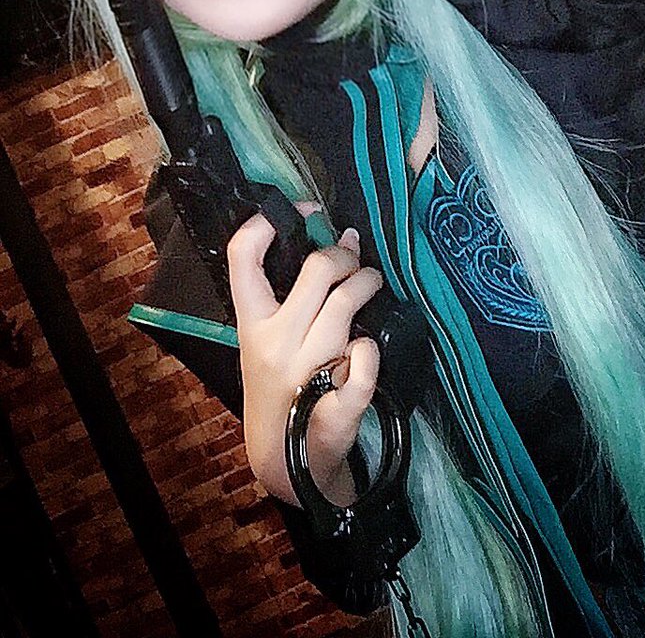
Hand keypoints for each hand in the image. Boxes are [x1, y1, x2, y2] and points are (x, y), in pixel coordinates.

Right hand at [227, 206, 381, 506]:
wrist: (285, 465)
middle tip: (355, 260)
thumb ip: (294, 296)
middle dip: (346, 254)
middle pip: (317, 270)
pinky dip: (372, 348)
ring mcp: (306, 372)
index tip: (304, 210)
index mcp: (251, 326)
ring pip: (348, 305)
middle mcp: (276, 343)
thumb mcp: (269, 342)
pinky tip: (368, 347)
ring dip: (369, 284)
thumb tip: (344, 237)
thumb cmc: (281, 390)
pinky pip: (365, 358)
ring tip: (371, 285)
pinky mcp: (337, 403)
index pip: (242, 257)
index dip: (268, 221)